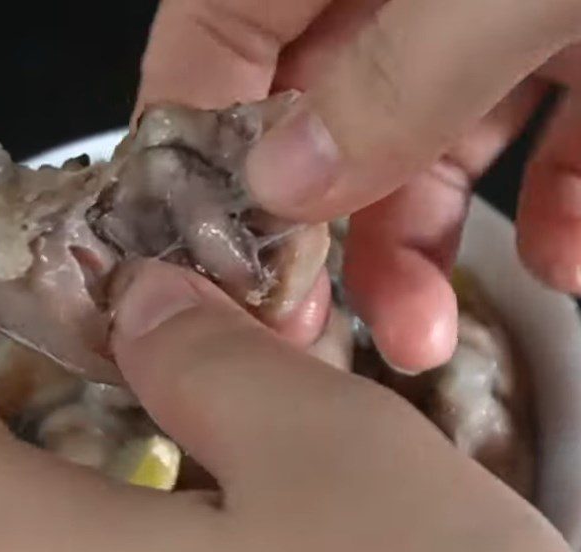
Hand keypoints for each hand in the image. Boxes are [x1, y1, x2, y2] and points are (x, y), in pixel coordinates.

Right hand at [138, 0, 580, 371]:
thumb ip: (394, 80)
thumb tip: (286, 180)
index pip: (211, 31)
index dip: (191, 144)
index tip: (197, 256)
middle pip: (315, 118)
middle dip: (316, 237)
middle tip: (304, 325)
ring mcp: (494, 12)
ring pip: (422, 147)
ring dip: (420, 254)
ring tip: (422, 337)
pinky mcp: (574, 43)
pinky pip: (538, 142)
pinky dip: (547, 211)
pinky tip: (563, 256)